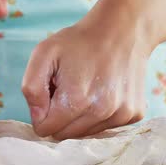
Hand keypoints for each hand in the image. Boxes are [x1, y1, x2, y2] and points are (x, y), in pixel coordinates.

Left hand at [22, 0, 154, 138]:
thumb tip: (38, 117)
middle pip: (66, 136)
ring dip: (81, 117)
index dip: (43, 111)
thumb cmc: (79, 41)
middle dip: (61, 116)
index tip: (52, 91)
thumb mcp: (43, 53)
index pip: (45, 129)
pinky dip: (102, 115)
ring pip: (87, 134)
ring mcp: (121, 115)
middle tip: (70, 88)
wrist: (123, 28)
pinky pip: (107, 128)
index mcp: (76, 101)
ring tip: (87, 88)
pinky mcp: (134, 114)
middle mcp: (101, 112)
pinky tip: (104, 91)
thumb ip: (31, 87)